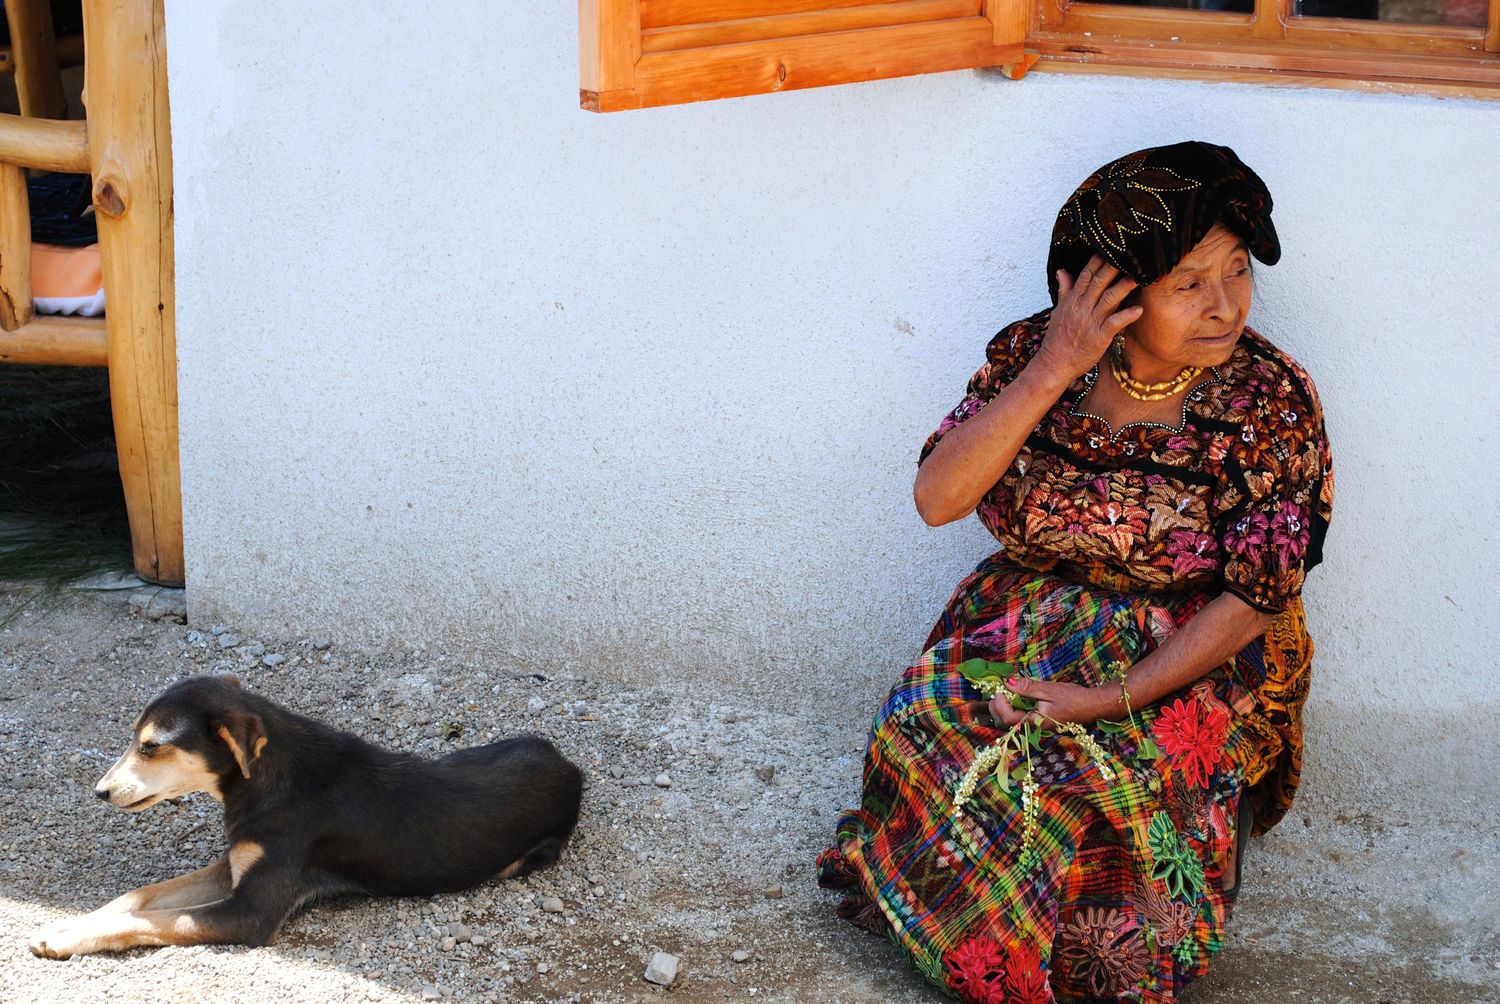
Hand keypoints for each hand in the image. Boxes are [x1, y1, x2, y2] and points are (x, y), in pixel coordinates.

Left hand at [988, 676, 1111, 729]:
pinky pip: (1021, 720)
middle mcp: (1034, 729)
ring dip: (1003, 709)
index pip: (1009, 719)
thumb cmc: (1073, 698)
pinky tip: (1015, 698)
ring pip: (1012, 724)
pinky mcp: (1040, 724)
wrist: (1093, 706)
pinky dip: (1013, 709)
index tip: (1000, 690)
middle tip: (997, 692)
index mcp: (1036, 723)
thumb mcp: (1048, 689)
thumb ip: (1026, 688)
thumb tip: (1007, 682)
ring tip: (1004, 693)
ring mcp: (1037, 728)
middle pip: (1006, 725)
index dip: (1000, 705)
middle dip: (997, 709)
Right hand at [1031, 256, 1142, 383]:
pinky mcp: (1099, 337)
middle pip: (1100, 282)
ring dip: (1124, 286)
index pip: (1086, 275)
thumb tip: (1061, 271)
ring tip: (1139, 276)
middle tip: (1129, 255)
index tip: (1111, 249)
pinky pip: (1115, 323)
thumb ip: (1064, 290)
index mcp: (1073, 300)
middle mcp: (1082, 308)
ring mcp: (1091, 322)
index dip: (1098, 261)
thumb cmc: (1057, 339)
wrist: (1054, 364)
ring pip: (1110, 299)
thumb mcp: (1059, 311)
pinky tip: (1139, 310)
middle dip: (1114, 267)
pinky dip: (1127, 316)